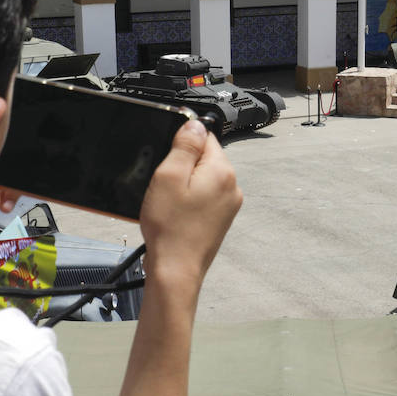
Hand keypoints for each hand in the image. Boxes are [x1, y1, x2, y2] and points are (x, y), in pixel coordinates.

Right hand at [138, 119, 240, 288]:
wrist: (176, 271)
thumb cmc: (170, 228)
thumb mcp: (168, 177)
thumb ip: (184, 146)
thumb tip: (195, 124)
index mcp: (222, 171)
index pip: (205, 136)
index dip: (181, 142)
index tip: (165, 157)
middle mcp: (232, 186)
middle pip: (206, 158)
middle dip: (182, 165)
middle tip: (163, 184)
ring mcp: (229, 205)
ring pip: (203, 178)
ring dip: (185, 183)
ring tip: (168, 202)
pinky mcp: (220, 220)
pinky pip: (204, 197)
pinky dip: (189, 200)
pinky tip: (175, 213)